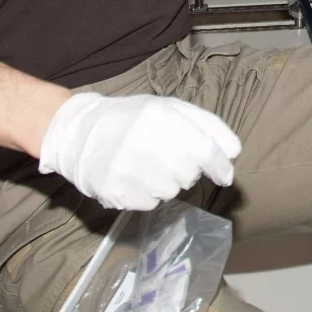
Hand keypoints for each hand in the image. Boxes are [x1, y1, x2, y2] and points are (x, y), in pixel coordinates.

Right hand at [37, 93, 241, 210]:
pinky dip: (147, 194)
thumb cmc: (132, 118)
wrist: (78, 132)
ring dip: (166, 182)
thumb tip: (234, 151)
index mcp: (162, 117)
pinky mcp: (114, 191)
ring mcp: (128, 170)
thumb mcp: (170, 108)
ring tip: (148, 165)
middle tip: (167, 156)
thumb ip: (207, 126)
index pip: (205, 150)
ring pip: (170, 192)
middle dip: (186, 169)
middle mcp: (146, 143)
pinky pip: (148, 203)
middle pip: (189, 175)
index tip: (225, 176)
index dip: (220, 166)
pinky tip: (134, 177)